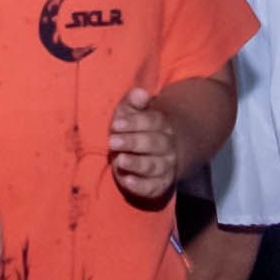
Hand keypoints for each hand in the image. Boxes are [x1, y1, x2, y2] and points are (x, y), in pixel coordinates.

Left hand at [106, 86, 190, 206]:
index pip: (153, 121)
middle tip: (113, 142)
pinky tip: (128, 181)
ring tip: (121, 160)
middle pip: (154, 143)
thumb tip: (140, 92)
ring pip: (154, 166)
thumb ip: (133, 103)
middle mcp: (167, 146)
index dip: (135, 122)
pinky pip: (152, 187)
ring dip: (137, 164)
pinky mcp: (158, 185)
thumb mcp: (131, 113)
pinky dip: (141, 186)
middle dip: (133, 142)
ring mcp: (165, 167)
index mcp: (162, 125)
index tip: (116, 124)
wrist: (155, 156)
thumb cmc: (135, 130)